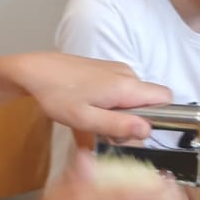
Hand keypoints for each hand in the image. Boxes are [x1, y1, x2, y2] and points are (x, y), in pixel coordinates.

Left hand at [10, 53, 172, 139]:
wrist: (33, 71)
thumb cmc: (56, 94)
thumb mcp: (85, 119)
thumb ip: (118, 125)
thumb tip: (147, 130)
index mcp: (126, 85)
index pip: (166, 99)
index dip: (158, 118)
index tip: (134, 129)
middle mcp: (126, 73)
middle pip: (150, 102)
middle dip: (135, 119)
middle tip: (107, 127)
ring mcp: (115, 69)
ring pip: (134, 97)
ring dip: (121, 112)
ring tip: (93, 116)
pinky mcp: (105, 69)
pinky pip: (121, 90)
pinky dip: (112, 102)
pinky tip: (89, 106)